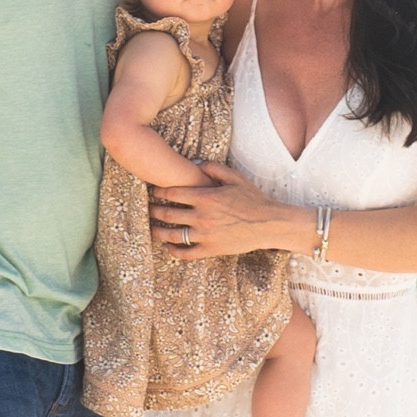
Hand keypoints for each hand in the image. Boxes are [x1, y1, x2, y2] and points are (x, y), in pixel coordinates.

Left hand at [148, 163, 301, 258]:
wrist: (269, 224)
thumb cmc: (253, 199)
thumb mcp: (235, 177)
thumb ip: (213, 168)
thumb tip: (195, 163)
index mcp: (206, 197)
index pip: (172, 193)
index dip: (159, 191)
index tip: (153, 191)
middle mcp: (202, 216)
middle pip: (167, 213)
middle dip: (153, 211)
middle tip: (147, 209)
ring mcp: (205, 235)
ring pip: (172, 235)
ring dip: (157, 232)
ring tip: (151, 229)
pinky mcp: (211, 250)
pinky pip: (186, 253)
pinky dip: (174, 251)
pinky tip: (169, 248)